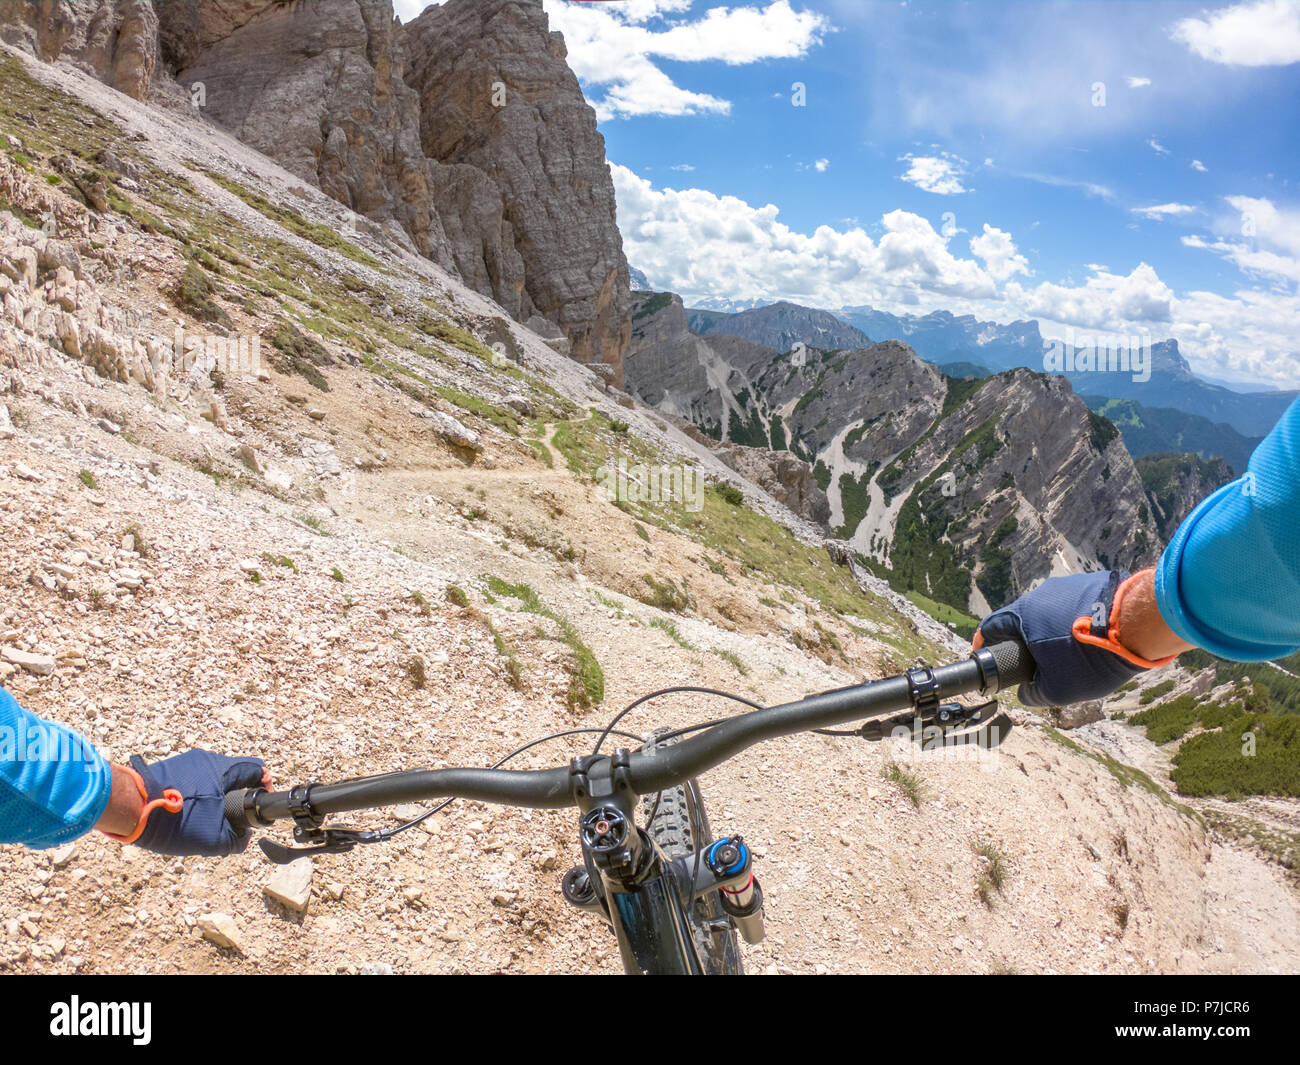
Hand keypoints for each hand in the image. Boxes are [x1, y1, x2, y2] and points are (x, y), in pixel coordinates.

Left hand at [125, 749, 269, 856]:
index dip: (263, 788)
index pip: (257, 769)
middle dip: (235, 796)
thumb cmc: (175, 821)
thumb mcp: (212, 839)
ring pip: (212, 778)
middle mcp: (207, 759)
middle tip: (229, 818)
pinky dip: (195, 795)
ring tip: (203, 820)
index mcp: (224, 769)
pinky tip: (185, 815)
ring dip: (213, 796)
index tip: (258, 804)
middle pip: (234, 774)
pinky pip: (192, 780)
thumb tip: (243, 837)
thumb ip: (236, 839)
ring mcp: (186, 761)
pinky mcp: (169, 767)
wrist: (130, 809)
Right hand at [973, 569, 1177, 706]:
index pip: (991, 627)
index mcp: (1023, 614)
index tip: (985, 656)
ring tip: (1071, 653)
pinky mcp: (1092, 582)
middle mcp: (1040, 594)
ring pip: (1050, 611)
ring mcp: (1068, 585)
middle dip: (1025, 641)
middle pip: (1022, 619)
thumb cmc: (1091, 658)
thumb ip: (1033, 693)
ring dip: (1053, 631)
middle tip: (1035, 662)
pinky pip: (1076, 604)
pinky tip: (1092, 639)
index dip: (985, 645)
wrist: (1139, 625)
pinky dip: (1077, 621)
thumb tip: (1026, 692)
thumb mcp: (1058, 689)